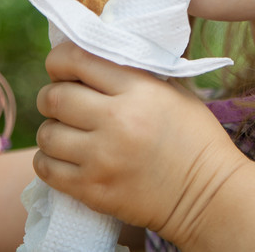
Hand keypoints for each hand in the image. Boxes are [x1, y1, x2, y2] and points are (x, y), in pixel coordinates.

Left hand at [34, 42, 247, 245]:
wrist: (208, 195)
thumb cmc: (195, 138)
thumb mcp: (175, 92)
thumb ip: (135, 73)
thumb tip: (94, 58)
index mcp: (139, 90)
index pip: (77, 60)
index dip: (59, 61)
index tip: (62, 69)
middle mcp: (117, 121)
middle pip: (54, 97)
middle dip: (51, 96)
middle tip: (62, 102)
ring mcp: (102, 158)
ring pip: (46, 134)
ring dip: (51, 130)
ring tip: (66, 132)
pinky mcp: (93, 190)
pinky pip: (46, 169)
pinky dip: (48, 160)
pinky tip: (64, 157)